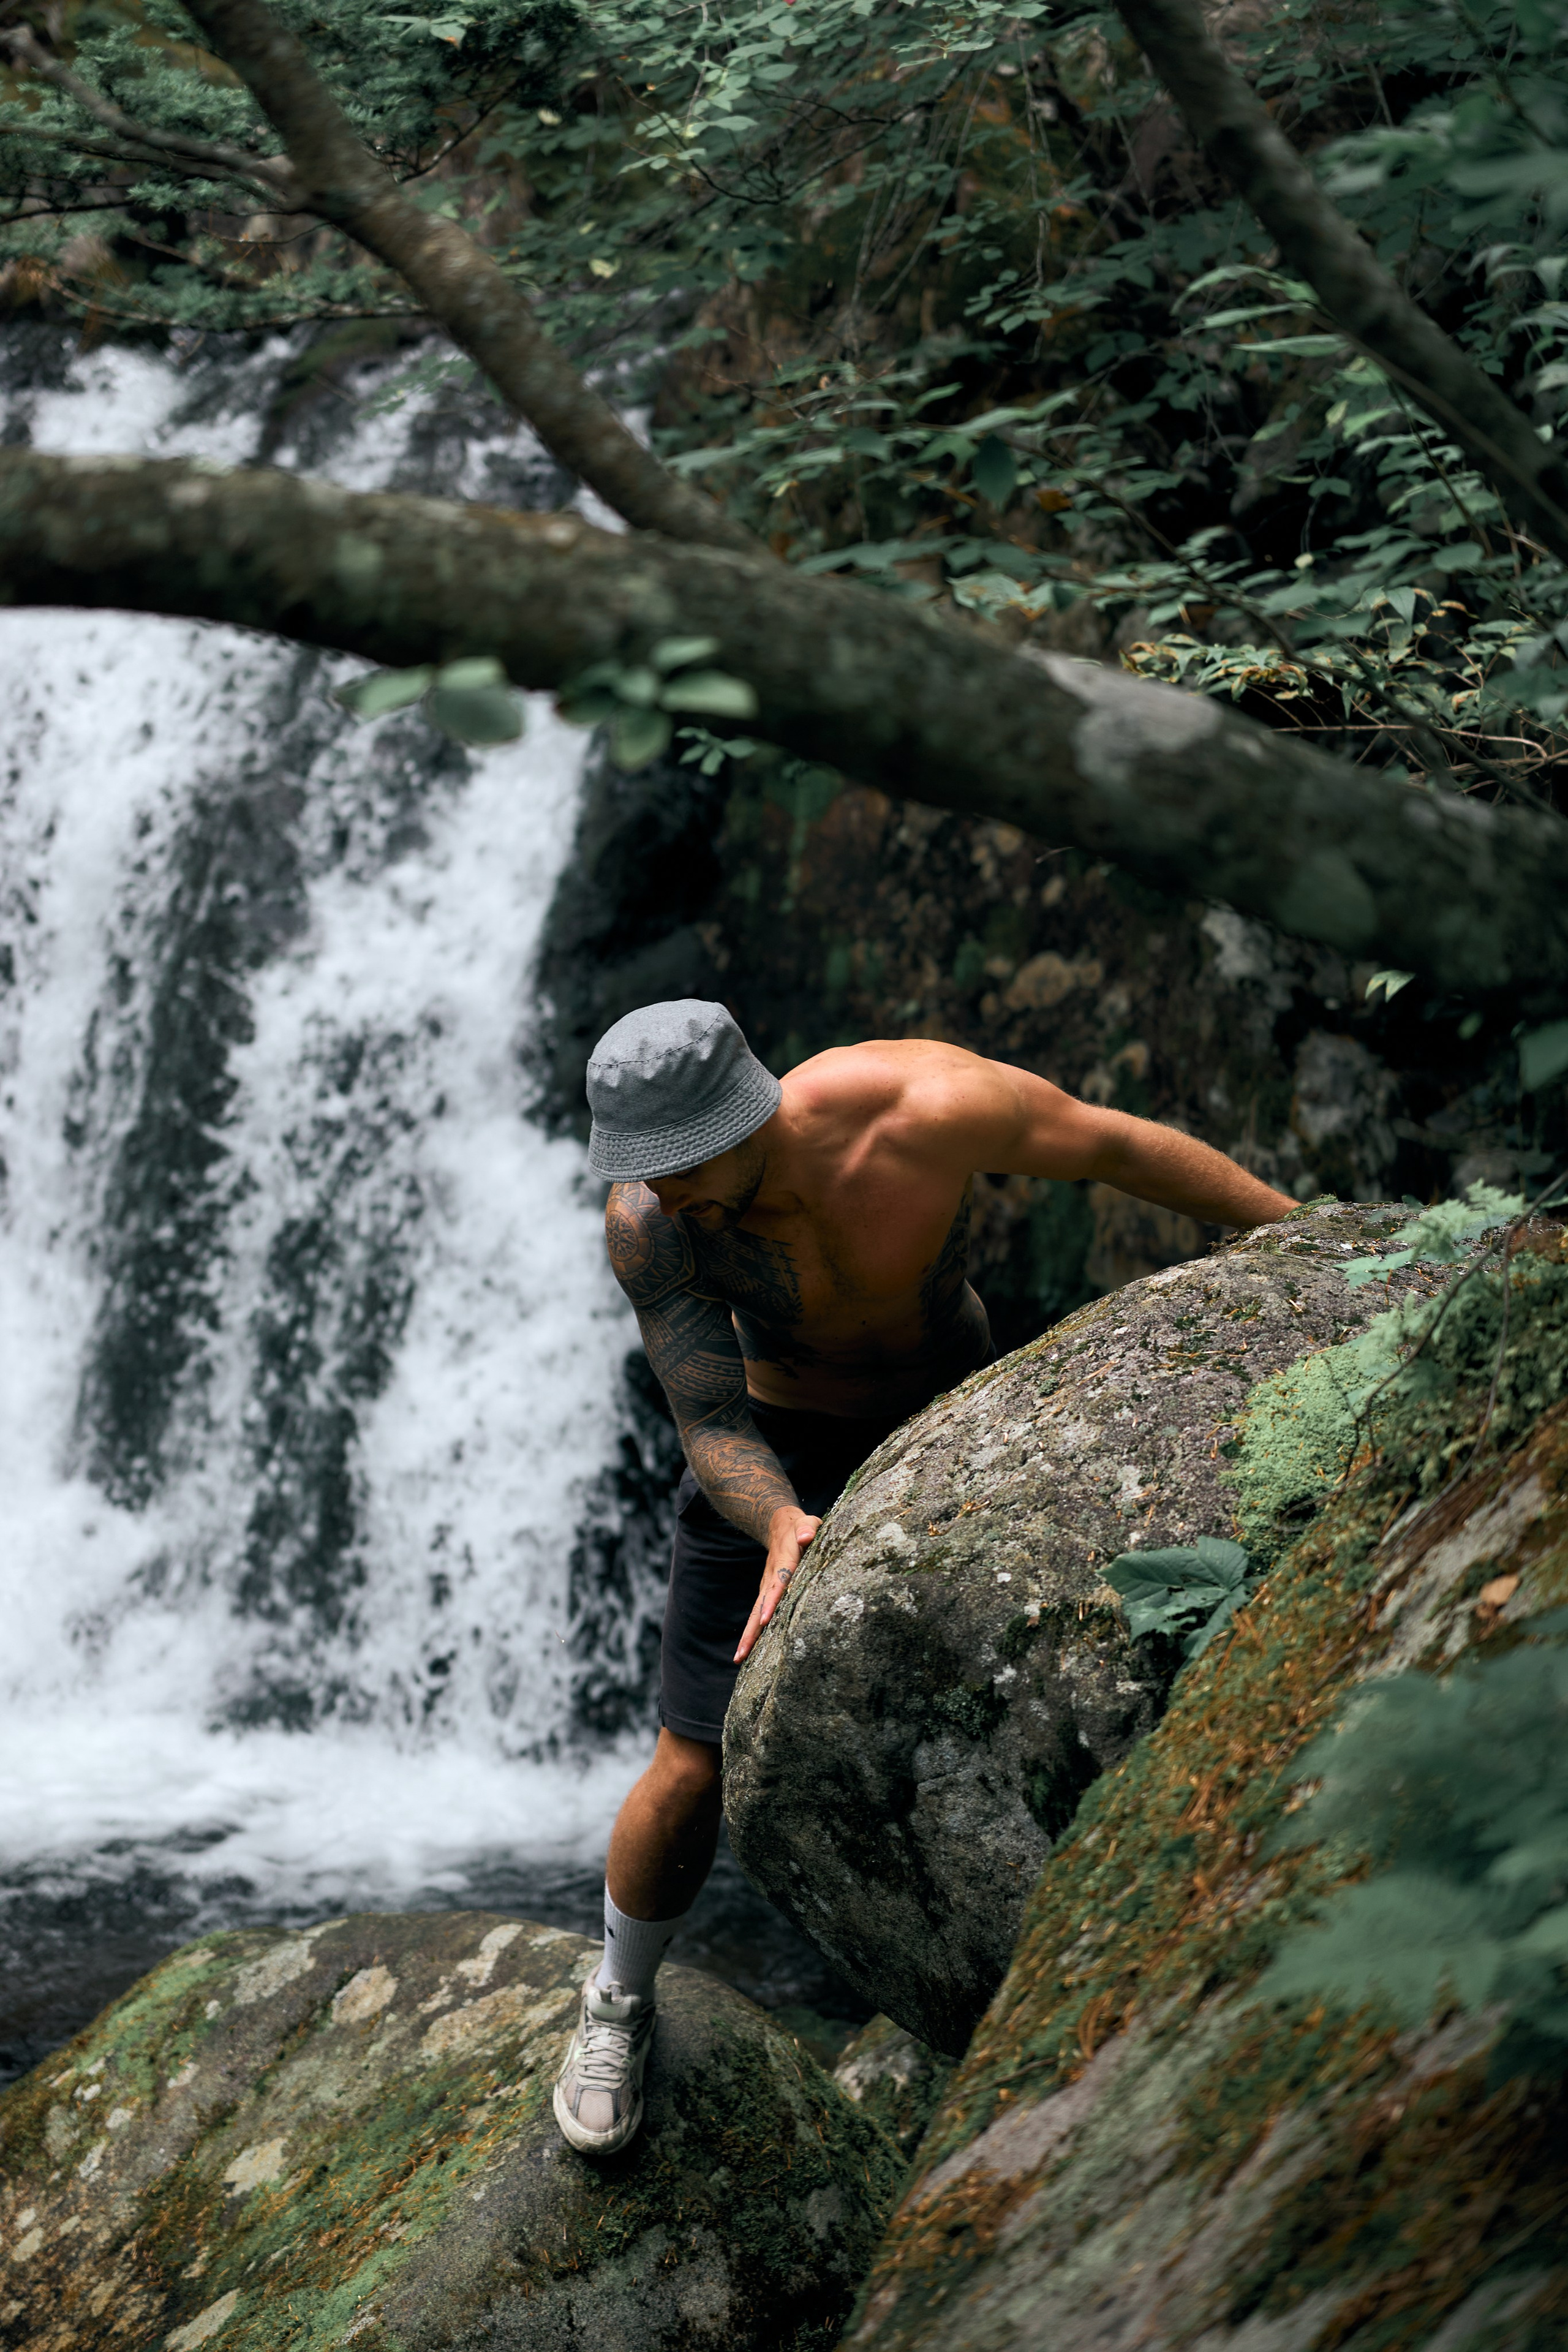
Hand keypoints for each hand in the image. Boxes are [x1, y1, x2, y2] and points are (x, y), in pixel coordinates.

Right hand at [733, 1506, 820, 1662]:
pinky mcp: (768, 1593)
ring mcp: (767, 1587)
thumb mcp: (808, 1523)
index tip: (766, 1619)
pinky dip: (754, 1632)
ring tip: (739, 1658)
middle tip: (742, 1653)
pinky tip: (750, 1651)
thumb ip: (808, 1528)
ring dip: (748, 1636)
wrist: (781, 1526)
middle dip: (752, 1630)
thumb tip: (805, 1536)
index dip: (772, 1601)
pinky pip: (760, 1614)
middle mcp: (771, 1579)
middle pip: (760, 1607)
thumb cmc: (802, 1527)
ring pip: (756, 1614)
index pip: (778, 1584)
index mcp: (783, 1564)